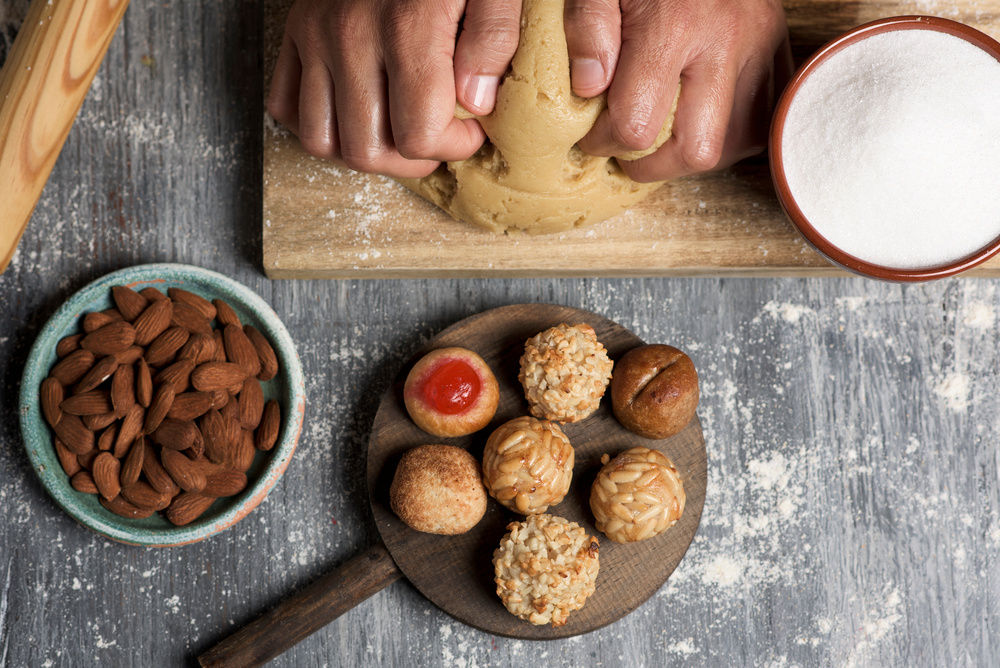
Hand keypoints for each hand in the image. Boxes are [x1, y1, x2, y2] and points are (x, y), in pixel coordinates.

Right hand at [267, 0, 521, 177]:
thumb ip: (494, 38)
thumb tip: (475, 102)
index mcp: (407, 29)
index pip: (419, 135)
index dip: (454, 146)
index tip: (470, 129)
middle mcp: (351, 37)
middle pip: (368, 150)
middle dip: (412, 159)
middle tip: (436, 137)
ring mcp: (315, 37)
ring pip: (323, 141)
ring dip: (364, 151)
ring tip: (396, 132)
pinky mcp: (294, 33)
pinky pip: (285, 108)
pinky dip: (319, 125)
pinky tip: (355, 115)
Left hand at [564, 0, 792, 181]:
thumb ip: (585, 28)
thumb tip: (589, 87)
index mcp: (675, 25)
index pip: (637, 126)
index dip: (605, 143)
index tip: (591, 135)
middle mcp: (727, 40)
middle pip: (698, 150)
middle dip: (655, 165)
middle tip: (628, 152)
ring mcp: (761, 45)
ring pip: (736, 143)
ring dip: (692, 151)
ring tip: (661, 133)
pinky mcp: (780, 47)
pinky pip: (762, 120)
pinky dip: (727, 130)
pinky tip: (695, 114)